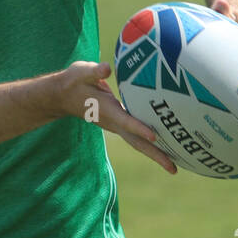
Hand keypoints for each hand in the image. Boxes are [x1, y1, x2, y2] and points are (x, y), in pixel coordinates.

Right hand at [55, 61, 176, 172]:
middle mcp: (113, 122)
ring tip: (174, 167)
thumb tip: (106, 69)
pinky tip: (166, 149)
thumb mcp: (82, 72)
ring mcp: (116, 126)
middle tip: (173, 169)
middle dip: (154, 154)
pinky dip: (151, 146)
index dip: (139, 128)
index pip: (125, 121)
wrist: (62, 96)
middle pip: (136, 142)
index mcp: (107, 109)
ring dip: (155, 155)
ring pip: (137, 143)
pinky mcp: (118, 125)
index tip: (154, 136)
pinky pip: (136, 138)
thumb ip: (95, 71)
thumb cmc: (74, 81)